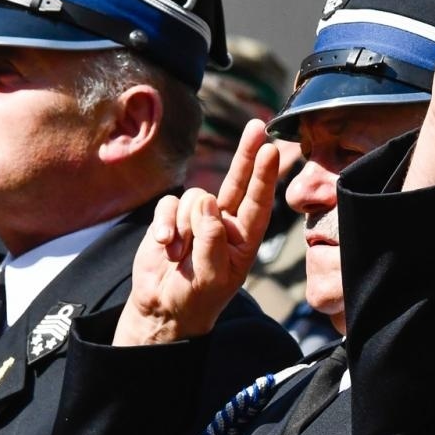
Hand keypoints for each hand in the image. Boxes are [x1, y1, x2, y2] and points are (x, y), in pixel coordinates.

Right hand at [114, 120, 279, 344]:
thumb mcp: (210, 276)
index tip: (271, 149)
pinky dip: (165, 225)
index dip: (264, 175)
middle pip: (237, 180)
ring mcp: (198, 218)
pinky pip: (169, 205)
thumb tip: (207, 200)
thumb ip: (211, 240)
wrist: (162, 308)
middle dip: (246, 154)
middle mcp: (225, 222)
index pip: (258, 202)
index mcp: (244, 238)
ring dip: (184, 226)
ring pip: (194, 198)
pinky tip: (165, 247)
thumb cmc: (195, 298)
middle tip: (257, 126)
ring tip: (179, 256)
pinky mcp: (171, 217)